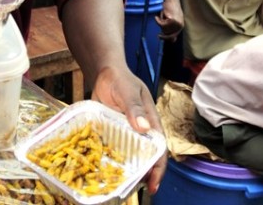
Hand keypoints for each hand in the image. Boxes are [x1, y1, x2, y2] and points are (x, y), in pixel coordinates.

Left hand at [90, 64, 166, 193]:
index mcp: (151, 122)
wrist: (104, 73)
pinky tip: (103, 172)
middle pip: (146, 157)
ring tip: (120, 187)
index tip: (153, 185)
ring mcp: (126, 133)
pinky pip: (113, 150)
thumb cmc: (121, 80)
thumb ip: (135, 108)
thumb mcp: (128, 91)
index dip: (158, 168)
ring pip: (130, 156)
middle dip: (143, 175)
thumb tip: (144, 128)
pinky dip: (111, 161)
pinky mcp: (113, 133)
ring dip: (127, 171)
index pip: (159, 149)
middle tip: (134, 191)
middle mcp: (140, 131)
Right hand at [155, 0, 183, 40]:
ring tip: (162, 15)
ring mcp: (177, 24)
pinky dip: (158, 20)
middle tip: (162, 19)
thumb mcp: (171, 20)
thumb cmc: (170, 8)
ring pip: (164, 29)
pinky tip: (160, 14)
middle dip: (162, 27)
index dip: (166, 38)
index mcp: (180, 27)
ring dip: (160, 22)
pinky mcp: (173, 20)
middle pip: (166, 34)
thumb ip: (171, 29)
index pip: (173, 37)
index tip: (159, 36)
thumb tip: (172, 41)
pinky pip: (162, 24)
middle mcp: (180, 26)